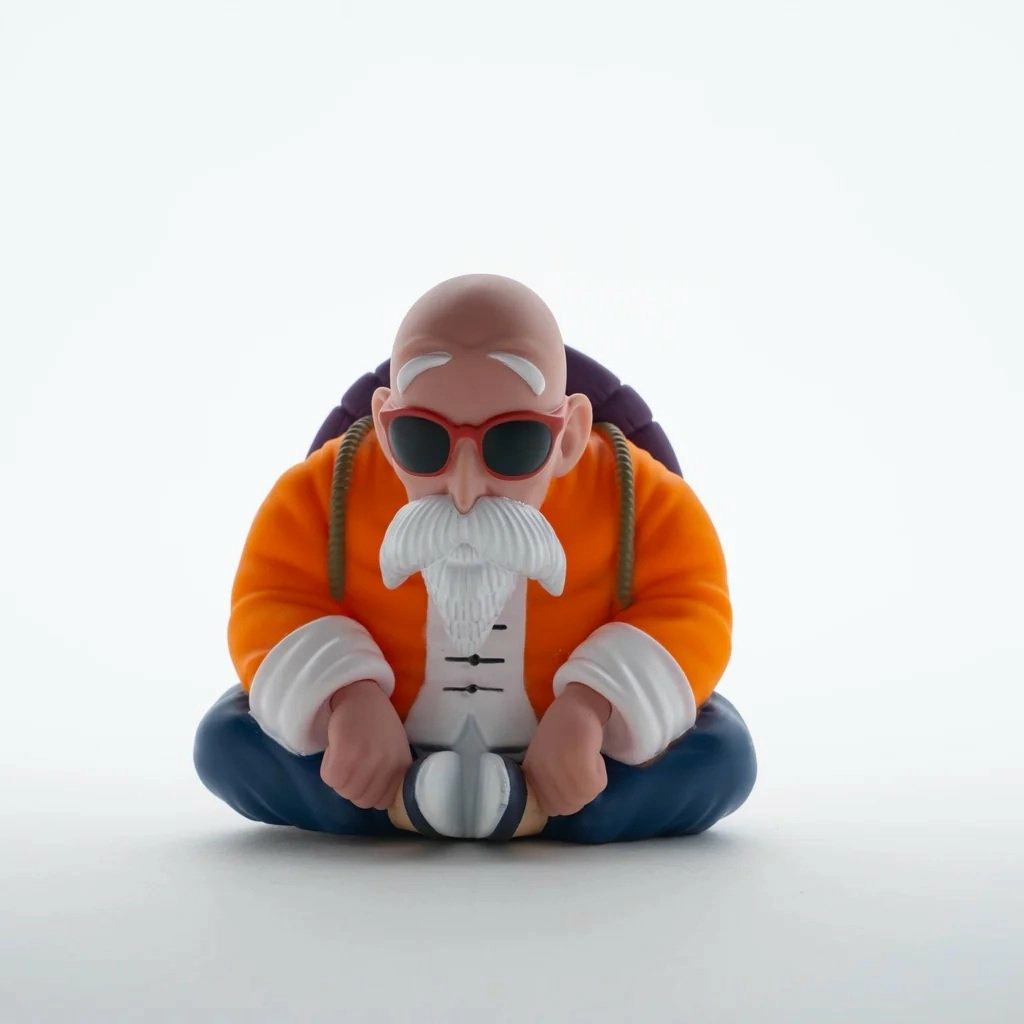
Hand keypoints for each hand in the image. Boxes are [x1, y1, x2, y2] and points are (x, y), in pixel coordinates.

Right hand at [320, 680, 411, 809]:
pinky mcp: (347, 754)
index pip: (381, 803)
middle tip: (351, 761)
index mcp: (402, 767)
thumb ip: (389, 775)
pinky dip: (327, 766)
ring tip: (344, 752)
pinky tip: (336, 748)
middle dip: (352, 784)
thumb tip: (378, 800)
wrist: (360, 693)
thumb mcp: (394, 750)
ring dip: (339, 775)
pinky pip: (331, 778)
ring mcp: (368, 761)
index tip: (364, 772)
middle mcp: (388, 766)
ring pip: (344, 791)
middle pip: (361, 801)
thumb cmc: (376, 722)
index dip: (368, 790)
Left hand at [523, 683, 610, 816]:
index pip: (550, 808)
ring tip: (585, 756)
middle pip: (569, 807)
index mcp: (531, 776)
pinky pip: (596, 786)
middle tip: (582, 765)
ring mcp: (558, 772)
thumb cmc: (561, 729)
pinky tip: (591, 752)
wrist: (575, 705)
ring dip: (591, 780)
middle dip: (580, 791)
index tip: (571, 777)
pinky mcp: (579, 766)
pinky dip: (600, 771)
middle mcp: (541, 777)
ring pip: (585, 797)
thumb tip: (557, 805)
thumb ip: (547, 783)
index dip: (565, 798)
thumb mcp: (545, 760)